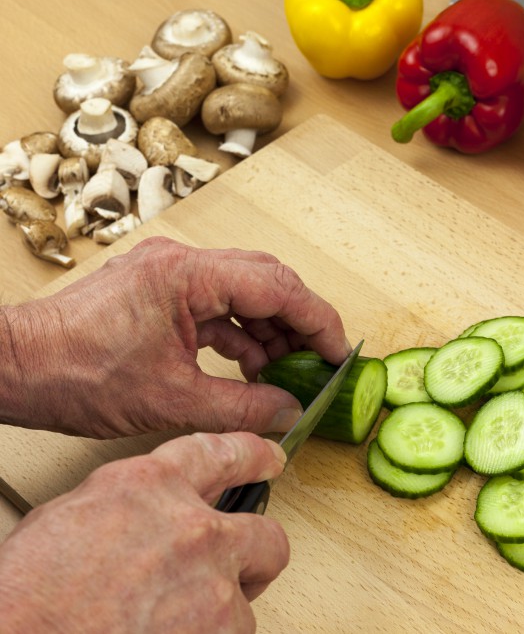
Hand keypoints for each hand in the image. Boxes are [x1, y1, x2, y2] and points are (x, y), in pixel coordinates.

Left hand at [0, 236, 349, 437]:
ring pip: (246, 291)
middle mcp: (182, 263)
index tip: (339, 352)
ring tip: (284, 375)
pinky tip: (250, 368)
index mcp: (187, 276)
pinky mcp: (159, 291)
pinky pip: (218, 304)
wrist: (12, 367)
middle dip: (299, 323)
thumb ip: (243, 406)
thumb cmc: (73, 373)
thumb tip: (289, 411)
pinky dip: (240, 335)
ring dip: (270, 331)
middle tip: (319, 363)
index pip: (278, 287)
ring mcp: (169, 274)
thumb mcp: (171, 400)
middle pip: (268, 280)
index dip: (318, 321)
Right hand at [0, 432, 288, 633]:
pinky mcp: (220, 627)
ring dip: (217, 612)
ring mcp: (212, 581)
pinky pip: (234, 633)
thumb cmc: (27, 596)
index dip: (251, 455)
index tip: (268, 460)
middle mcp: (192, 527)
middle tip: (235, 571)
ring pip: (245, 596)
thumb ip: (125, 506)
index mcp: (149, 486)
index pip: (221, 453)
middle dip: (254, 554)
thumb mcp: (67, 518)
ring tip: (172, 622)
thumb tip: (144, 516)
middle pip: (265, 533)